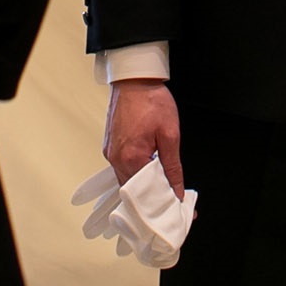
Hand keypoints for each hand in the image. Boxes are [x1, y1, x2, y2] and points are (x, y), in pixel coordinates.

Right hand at [104, 79, 183, 197]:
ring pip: (127, 180)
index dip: (162, 201)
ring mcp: (110, 153)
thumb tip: (176, 191)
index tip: (175, 206)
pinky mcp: (109, 146)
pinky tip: (148, 168)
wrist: (134, 79)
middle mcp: (116, 159)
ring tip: (162, 182)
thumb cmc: (151, 100)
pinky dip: (135, 172)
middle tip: (171, 196)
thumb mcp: (170, 134)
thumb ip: (173, 167)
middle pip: (134, 191)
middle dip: (152, 196)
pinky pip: (122, 168)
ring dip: (143, 184)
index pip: (146, 194)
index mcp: (131, 158)